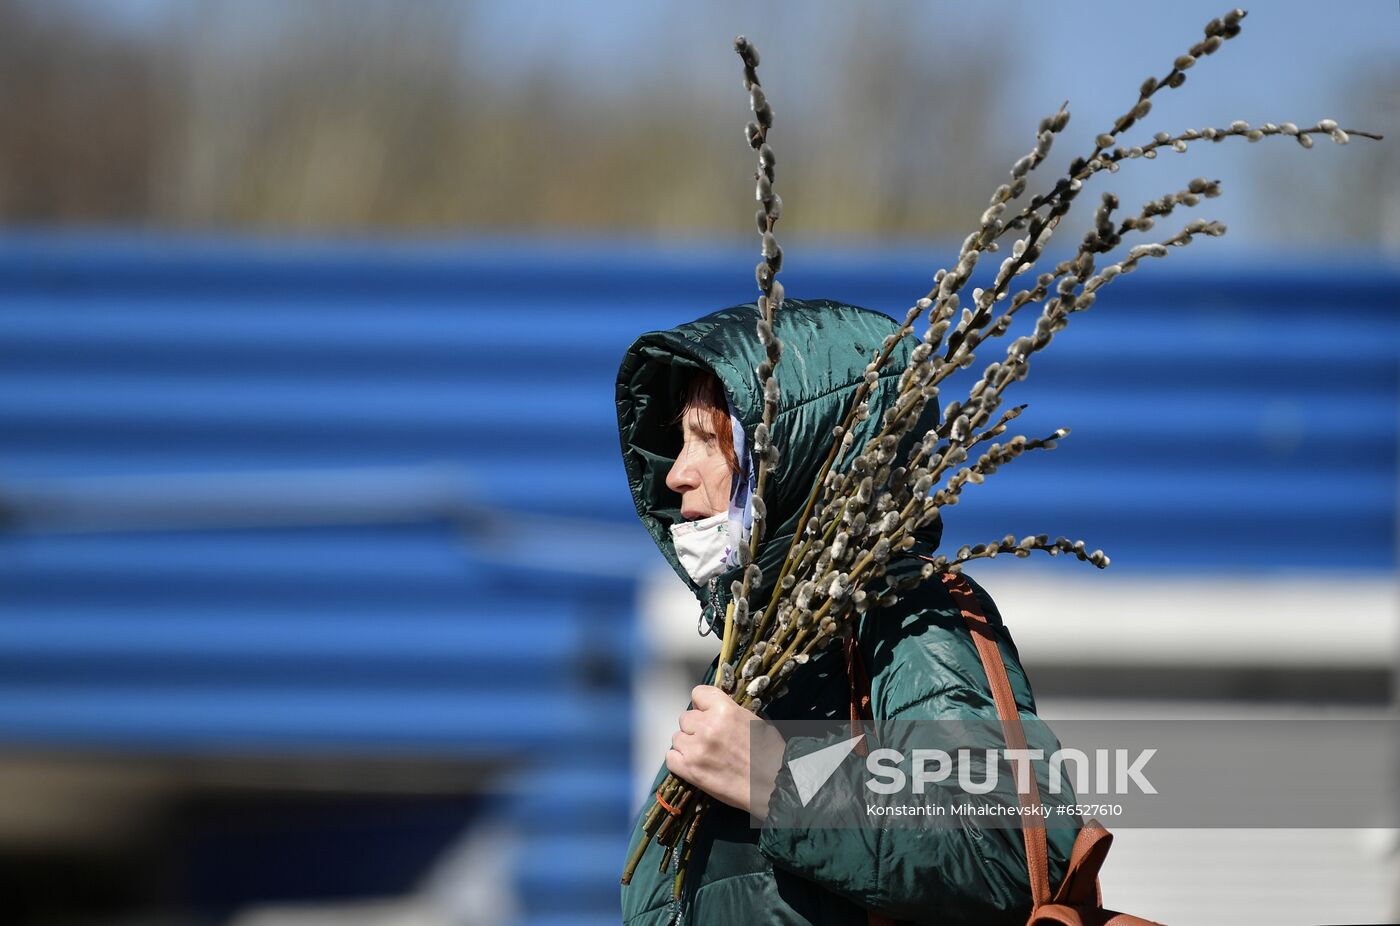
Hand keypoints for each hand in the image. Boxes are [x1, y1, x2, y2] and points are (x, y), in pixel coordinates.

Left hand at [666, 684, 786, 819]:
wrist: (773, 786)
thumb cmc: (770, 754)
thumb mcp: (753, 721)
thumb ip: (729, 713)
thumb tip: (713, 711)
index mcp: (724, 710)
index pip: (698, 694)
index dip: (703, 705)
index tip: (707, 712)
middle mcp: (707, 726)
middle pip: (685, 718)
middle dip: (696, 727)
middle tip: (710, 739)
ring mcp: (696, 749)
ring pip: (677, 738)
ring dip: (688, 744)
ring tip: (705, 754)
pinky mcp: (690, 771)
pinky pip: (671, 757)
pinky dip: (680, 760)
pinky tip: (694, 764)